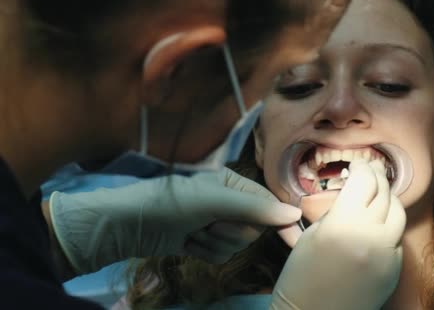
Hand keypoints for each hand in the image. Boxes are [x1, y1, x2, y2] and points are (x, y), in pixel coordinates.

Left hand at [49, 167, 300, 273]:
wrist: (129, 225)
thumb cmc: (172, 203)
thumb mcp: (214, 201)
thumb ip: (254, 208)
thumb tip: (293, 213)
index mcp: (234, 184)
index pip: (268, 204)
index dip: (282, 222)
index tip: (296, 240)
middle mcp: (229, 203)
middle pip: (253, 229)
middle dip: (231, 231)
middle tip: (209, 223)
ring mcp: (216, 224)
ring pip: (237, 245)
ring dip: (214, 242)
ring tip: (193, 231)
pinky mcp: (205, 243)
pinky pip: (221, 256)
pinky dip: (204, 252)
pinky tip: (188, 242)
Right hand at [270, 160, 406, 309]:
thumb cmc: (301, 277)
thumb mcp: (312, 235)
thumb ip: (336, 211)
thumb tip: (353, 193)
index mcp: (343, 224)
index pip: (364, 180)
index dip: (362, 167)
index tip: (357, 165)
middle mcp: (370, 236)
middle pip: (384, 192)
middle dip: (376, 178)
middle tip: (368, 173)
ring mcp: (386, 254)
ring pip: (399, 213)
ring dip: (388, 199)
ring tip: (377, 196)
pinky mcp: (394, 270)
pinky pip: (397, 239)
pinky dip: (388, 228)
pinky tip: (375, 228)